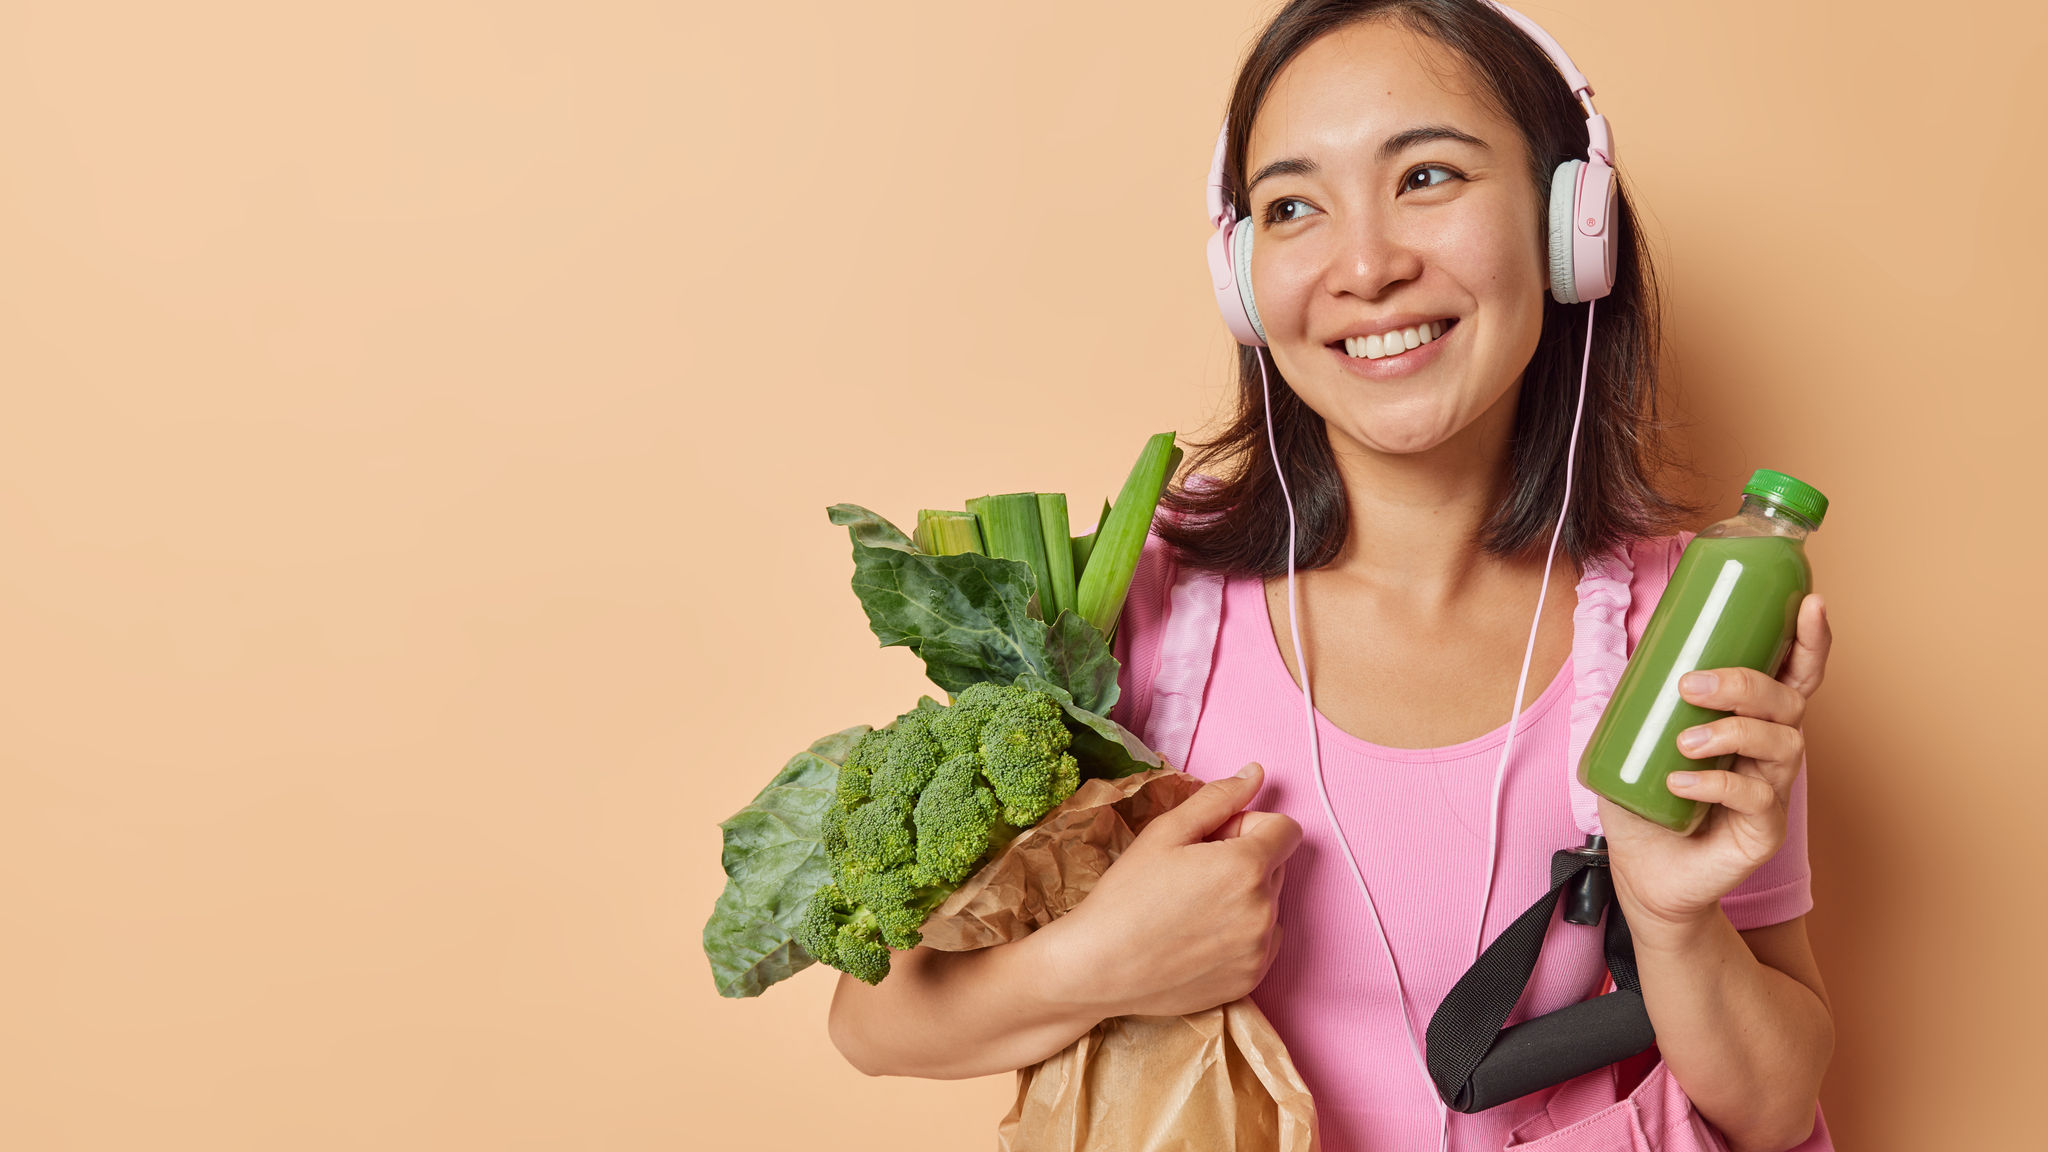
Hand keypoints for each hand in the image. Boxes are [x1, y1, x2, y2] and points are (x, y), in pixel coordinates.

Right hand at [1038, 763, 1301, 1017]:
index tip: (1213, 839)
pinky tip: (1199, 937)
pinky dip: (1241, 934)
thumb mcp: (1166, 832)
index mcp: (1248, 866)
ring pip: (1268, 904)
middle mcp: (1265, 910)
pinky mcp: (1251, 979)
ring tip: (1192, 908)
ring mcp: (1260, 949)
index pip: (1286, 830)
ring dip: (1243, 897)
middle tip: (1193, 873)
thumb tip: (1255, 773)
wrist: (1099, 967)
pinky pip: (1262, 941)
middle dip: (1244, 859)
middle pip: (1276, 866)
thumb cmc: (1126, 895)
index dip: (1249, 825)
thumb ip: (1218, 798)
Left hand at [1604, 594, 1831, 935]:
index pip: (1793, 672)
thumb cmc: (1647, 803)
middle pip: (1789, 699)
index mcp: (1751, 719)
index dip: (1808, 638)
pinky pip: (1754, 797)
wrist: (1643, 873)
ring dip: (1733, 730)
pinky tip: (1680, 784)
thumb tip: (1623, 657)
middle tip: (1694, 684)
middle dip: (1747, 683)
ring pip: (1783, 743)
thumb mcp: (1634, 741)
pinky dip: (1716, 784)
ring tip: (1686, 741)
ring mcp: (1773, 790)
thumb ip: (1635, 701)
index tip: (1809, 602)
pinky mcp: (1765, 830)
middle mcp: (1771, 749)